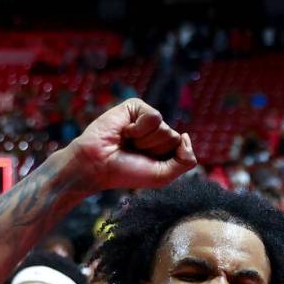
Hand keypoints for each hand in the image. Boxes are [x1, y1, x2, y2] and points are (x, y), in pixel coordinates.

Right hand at [71, 98, 196, 190]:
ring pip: (165, 129)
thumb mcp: (162, 176)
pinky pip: (154, 117)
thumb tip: (186, 135)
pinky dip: (139, 129)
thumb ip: (185, 161)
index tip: (143, 163)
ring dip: (145, 141)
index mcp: (164, 148)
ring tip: (128, 142)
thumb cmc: (126, 172)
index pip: (182, 149)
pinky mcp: (136, 106)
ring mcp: (146, 118)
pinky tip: (125, 132)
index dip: (164, 160)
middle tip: (133, 152)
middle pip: (174, 138)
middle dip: (154, 150)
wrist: (97, 165)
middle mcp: (157, 132)